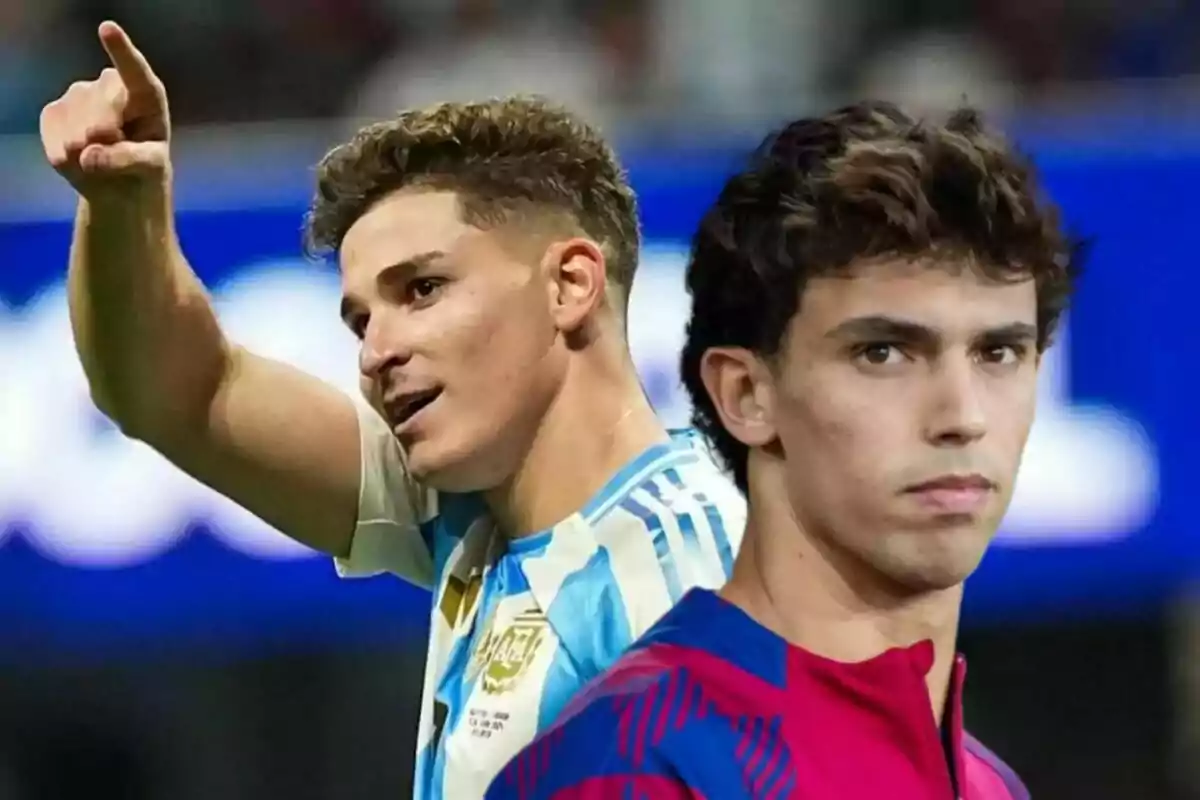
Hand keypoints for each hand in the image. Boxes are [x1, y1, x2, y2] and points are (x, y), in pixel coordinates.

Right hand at [40, 21, 171, 199]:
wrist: (118, 182)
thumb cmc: (145, 168)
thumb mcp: (150, 168)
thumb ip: (127, 159)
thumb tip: (88, 156)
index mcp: (145, 93)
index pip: (134, 70)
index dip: (120, 50)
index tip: (107, 29)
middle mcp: (110, 86)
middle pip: (100, 113)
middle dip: (107, 141)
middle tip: (119, 153)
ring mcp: (79, 95)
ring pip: (77, 129)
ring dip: (88, 153)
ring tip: (102, 156)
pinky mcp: (54, 112)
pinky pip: (56, 139)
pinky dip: (68, 159)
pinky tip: (80, 159)